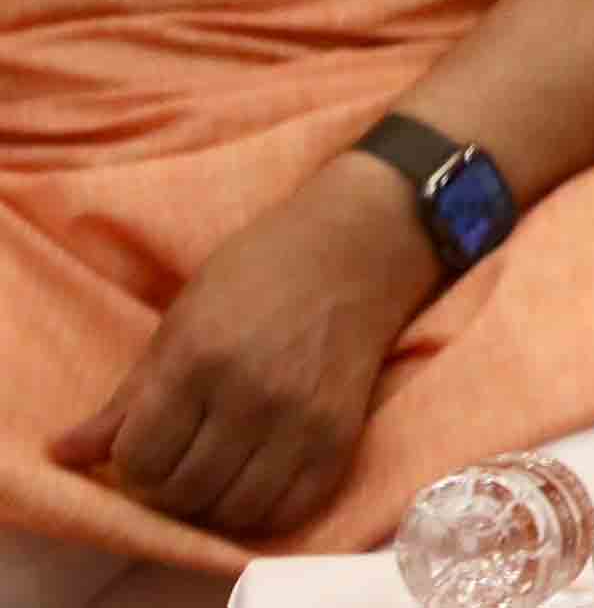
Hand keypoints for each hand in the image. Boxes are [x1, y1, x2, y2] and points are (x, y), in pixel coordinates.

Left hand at [52, 156, 436, 538]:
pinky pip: (292, 511)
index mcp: (199, 359)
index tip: (143, 450)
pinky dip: (265, 511)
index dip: (130, 467)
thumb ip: (128, 397)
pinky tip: (257, 481)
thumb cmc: (260, 271)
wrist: (360, 248)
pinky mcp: (342, 436)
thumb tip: (66, 454)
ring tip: (215, 475)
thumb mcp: (181, 321)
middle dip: (167, 489)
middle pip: (184, 492)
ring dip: (214, 504)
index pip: (140, 459)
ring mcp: (302, 420)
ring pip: (235, 510)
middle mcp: (251, 395)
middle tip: (176, 465)